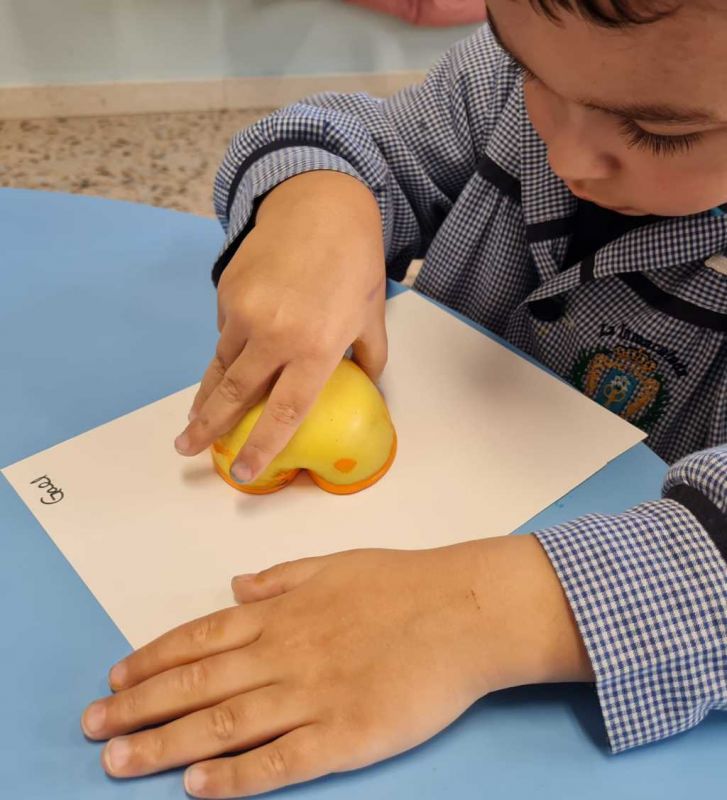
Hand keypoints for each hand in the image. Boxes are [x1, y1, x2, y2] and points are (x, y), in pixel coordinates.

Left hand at [82, 538, 591, 797]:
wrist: (463, 610)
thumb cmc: (402, 583)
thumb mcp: (334, 563)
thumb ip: (280, 577)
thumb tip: (235, 586)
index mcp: (282, 612)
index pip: (200, 637)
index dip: (153, 660)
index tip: (117, 679)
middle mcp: (284, 653)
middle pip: (198, 683)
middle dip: (140, 706)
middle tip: (93, 728)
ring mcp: (311, 696)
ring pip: (224, 725)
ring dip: (166, 745)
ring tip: (119, 762)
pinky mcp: (344, 737)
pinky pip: (278, 762)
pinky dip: (233, 778)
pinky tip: (196, 789)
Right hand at [174, 171, 387, 483]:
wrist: (320, 202)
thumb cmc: (353, 261)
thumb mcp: (371, 314)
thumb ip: (369, 357)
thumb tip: (367, 384)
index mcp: (315, 347)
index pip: (285, 411)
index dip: (262, 446)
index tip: (243, 472)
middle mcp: (275, 335)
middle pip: (235, 394)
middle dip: (207, 426)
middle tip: (186, 449)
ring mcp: (245, 312)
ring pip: (221, 364)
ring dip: (207, 395)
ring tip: (194, 418)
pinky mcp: (227, 291)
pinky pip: (224, 332)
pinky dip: (227, 349)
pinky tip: (233, 355)